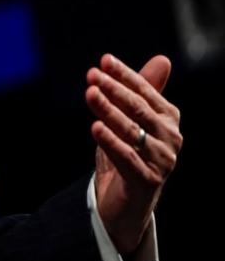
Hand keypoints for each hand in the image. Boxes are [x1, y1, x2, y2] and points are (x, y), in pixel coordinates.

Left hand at [85, 53, 182, 253]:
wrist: (127, 200)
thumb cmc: (129, 152)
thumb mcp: (132, 119)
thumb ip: (144, 90)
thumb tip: (163, 59)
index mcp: (169, 119)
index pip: (145, 91)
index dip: (125, 75)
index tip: (104, 60)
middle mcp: (171, 138)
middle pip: (138, 109)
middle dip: (114, 89)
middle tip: (92, 74)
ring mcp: (162, 160)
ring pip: (131, 131)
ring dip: (109, 111)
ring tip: (90, 94)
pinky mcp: (148, 181)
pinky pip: (126, 158)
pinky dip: (110, 141)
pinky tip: (95, 127)